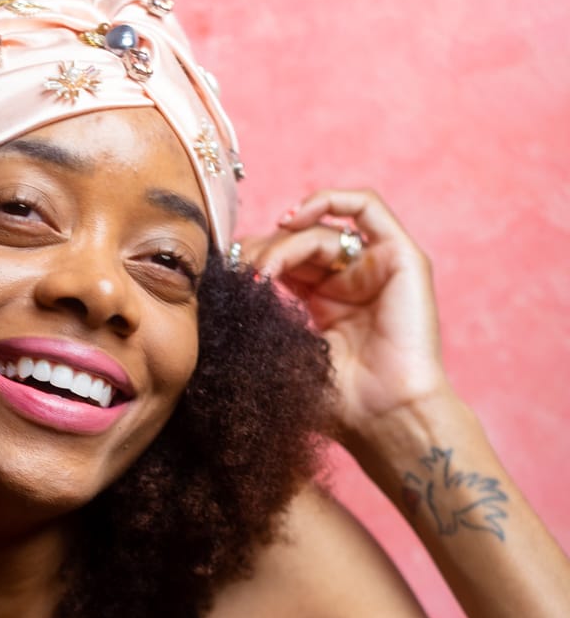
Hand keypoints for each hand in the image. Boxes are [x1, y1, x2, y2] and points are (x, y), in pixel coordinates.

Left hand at [240, 189, 449, 441]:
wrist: (384, 417)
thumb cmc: (337, 402)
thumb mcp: (283, 356)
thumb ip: (260, 323)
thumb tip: (217, 301)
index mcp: (320, 303)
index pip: (279, 263)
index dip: (251, 262)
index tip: (227, 279)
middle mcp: (348, 281)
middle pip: (296, 243)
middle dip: (263, 252)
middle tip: (243, 276)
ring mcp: (374, 267)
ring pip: (320, 230)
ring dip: (284, 242)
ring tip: (264, 269)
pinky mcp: (400, 257)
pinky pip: (365, 206)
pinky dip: (328, 200)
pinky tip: (293, 220)